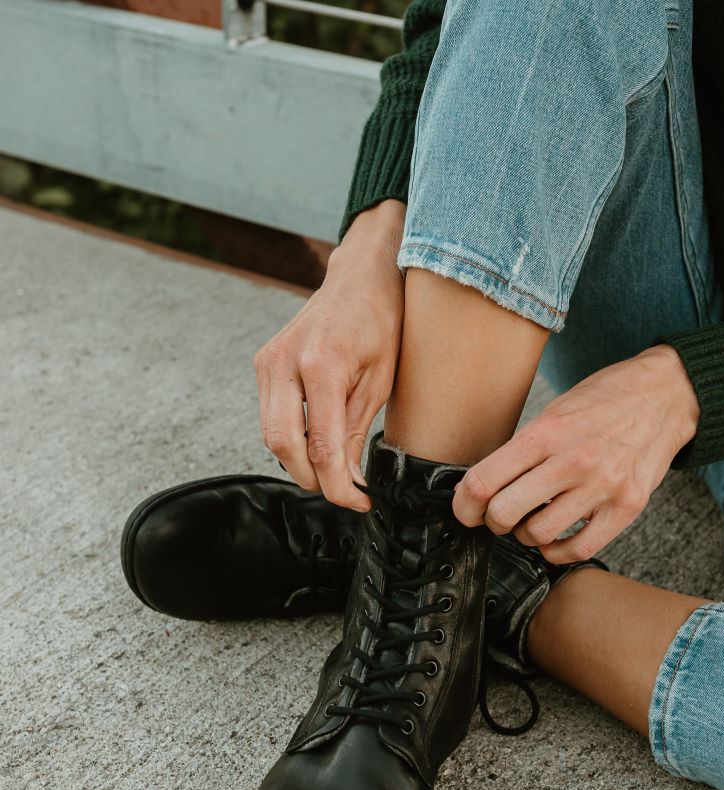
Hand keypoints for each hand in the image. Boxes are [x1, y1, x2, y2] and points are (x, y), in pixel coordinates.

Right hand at [253, 200, 405, 510]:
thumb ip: (358, 432)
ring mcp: (269, 361)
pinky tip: (318, 442)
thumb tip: (349, 480)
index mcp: (322, 365)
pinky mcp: (264, 363)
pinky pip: (271, 416)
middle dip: (313, 479)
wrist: (360, 275)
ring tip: (335, 467)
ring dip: (300, 461)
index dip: (337, 486)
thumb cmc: (380, 320)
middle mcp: (285, 363)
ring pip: (271, 435)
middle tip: (345, 490)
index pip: (320, 447)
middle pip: (283, 446)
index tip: (358, 502)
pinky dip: (292, 438)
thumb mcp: (381, 380)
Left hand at [452, 345, 698, 562]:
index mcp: (547, 431)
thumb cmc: (604, 400)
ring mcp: (603, 486)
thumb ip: (523, 449)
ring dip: (526, 534)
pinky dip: (557, 551)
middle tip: (499, 515)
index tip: (466, 509)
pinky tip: (556, 537)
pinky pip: (579, 550)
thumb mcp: (556, 410)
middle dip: (492, 520)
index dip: (464, 504)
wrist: (665, 394)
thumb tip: (483, 487)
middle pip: (504, 513)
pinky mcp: (627, 507)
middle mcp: (574, 459)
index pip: (484, 481)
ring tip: (534, 519)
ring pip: (538, 535)